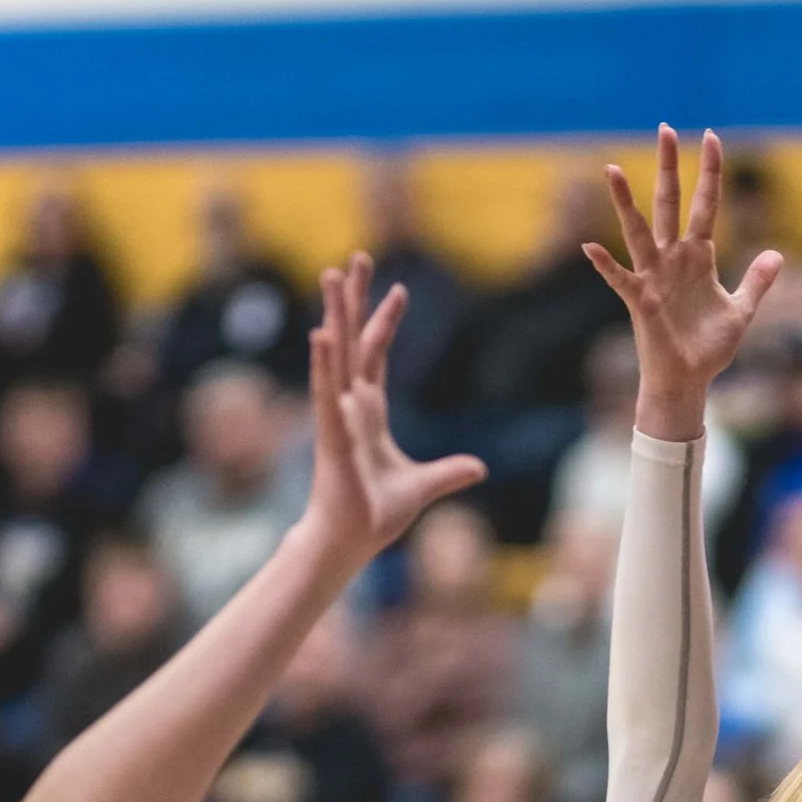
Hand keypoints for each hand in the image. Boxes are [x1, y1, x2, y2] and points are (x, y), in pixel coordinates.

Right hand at [305, 253, 486, 563]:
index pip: (375, 354)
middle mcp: (349, 406)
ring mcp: (338, 417)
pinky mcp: (331, 435)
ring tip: (332, 275)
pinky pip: (326, 392)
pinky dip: (324, 363)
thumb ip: (449, 473)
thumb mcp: (423, 487)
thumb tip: (479, 468)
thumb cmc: (374, 514)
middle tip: (356, 258)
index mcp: (369, 412)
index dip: (384, 320)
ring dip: (334, 313)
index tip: (398, 287)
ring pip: (336, 354)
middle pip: (352, 340)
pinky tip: (322, 333)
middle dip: (355, 299)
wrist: (349, 543)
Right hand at [587, 128, 782, 433]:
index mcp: (699, 256)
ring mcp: (654, 277)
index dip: (710, 173)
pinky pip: (620, 278)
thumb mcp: (741, 311)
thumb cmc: (708, 348)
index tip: (712, 136)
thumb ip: (757, 282)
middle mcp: (674, 259)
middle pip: (670, 203)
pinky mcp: (641, 301)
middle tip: (664, 128)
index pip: (706, 205)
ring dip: (626, 201)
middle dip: (669, 167)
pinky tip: (590, 247)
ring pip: (639, 230)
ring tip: (614, 168)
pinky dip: (605, 265)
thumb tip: (777, 253)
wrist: (689, 381)